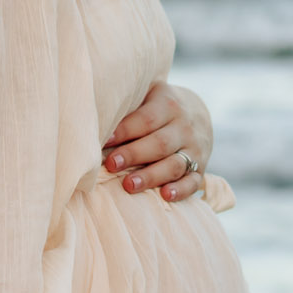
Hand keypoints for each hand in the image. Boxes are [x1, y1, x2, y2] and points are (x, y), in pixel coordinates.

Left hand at [102, 82, 213, 201]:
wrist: (197, 115)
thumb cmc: (157, 108)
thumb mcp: (147, 97)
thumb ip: (128, 108)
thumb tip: (92, 123)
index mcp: (168, 105)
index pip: (147, 119)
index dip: (125, 131)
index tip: (104, 141)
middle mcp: (184, 127)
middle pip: (159, 143)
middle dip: (134, 155)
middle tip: (110, 165)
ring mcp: (195, 149)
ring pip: (174, 164)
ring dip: (152, 176)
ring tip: (129, 185)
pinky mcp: (201, 168)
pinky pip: (193, 181)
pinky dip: (181, 190)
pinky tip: (165, 195)